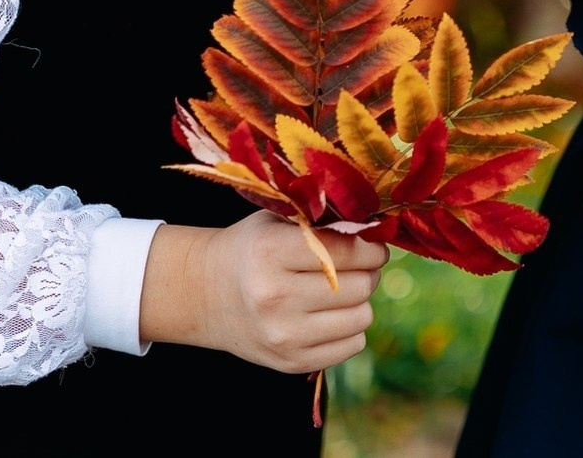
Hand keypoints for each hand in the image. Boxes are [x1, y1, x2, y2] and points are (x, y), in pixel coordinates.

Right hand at [139, 214, 385, 372]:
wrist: (206, 295)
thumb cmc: (251, 249)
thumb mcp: (276, 221)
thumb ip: (321, 222)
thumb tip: (377, 228)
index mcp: (271, 252)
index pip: (348, 249)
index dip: (371, 246)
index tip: (373, 244)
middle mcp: (275, 297)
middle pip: (359, 285)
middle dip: (368, 272)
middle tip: (356, 265)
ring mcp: (283, 335)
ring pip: (362, 317)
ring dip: (360, 301)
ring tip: (341, 289)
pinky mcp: (291, 362)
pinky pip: (353, 345)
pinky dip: (350, 328)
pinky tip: (329, 315)